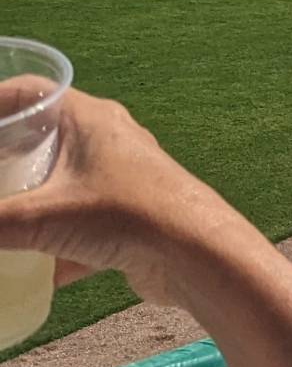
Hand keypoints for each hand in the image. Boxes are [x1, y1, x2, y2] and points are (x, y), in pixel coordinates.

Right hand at [0, 84, 244, 307]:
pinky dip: (51, 248)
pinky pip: (78, 227)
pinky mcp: (127, 219)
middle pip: (43, 138)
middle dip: (5, 158)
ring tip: (3, 223)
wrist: (198, 254)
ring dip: (27, 204)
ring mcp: (120, 179)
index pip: (31, 92)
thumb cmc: (127, 216)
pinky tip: (30, 275)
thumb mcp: (41, 218)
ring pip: (60, 184)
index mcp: (89, 119)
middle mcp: (107, 141)